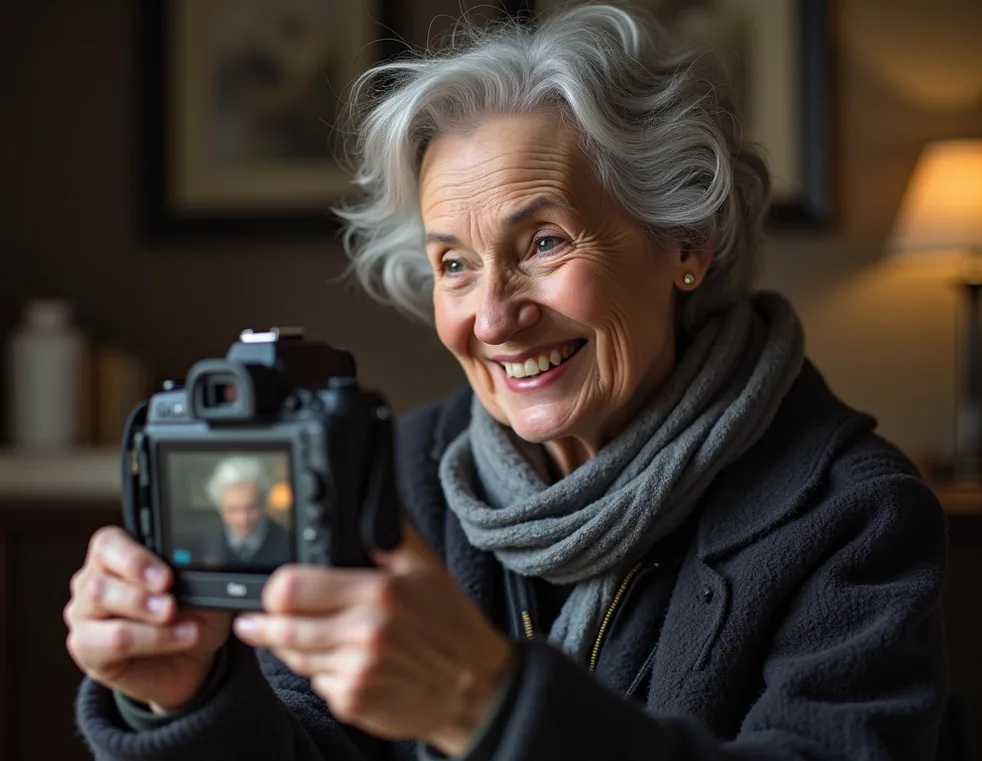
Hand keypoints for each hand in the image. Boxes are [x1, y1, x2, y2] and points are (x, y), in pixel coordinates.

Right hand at [64, 526, 232, 711]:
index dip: (135, 558)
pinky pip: (109, 642)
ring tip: (173, 617)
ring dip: (142, 612)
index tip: (166, 577)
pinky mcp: (86, 648)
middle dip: (138, 589)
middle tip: (170, 602)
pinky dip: (149, 639)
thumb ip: (198, 573)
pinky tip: (177, 638)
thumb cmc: (192, 615)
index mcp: (117, 558)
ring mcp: (84, 616)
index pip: (109, 544)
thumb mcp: (203, 590)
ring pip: (99, 605)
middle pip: (98, 578)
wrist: (191, 661)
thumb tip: (210, 563)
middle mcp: (92, 582)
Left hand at [233, 524, 512, 754]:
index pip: (292, 588)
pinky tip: (343, 662)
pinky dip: (322, 673)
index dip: (275, 589)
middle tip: (258, 620)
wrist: (477, 688)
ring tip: (308, 637)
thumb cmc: (453, 625)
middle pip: (282, 628)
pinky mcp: (355, 703)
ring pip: (294, 658)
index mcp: (379, 593)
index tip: (275, 591)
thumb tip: (369, 499)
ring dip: (291, 648)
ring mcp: (358, 673)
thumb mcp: (428, 569)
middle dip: (265, 624)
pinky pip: (316, 684)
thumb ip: (391, 534)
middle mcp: (365, 634)